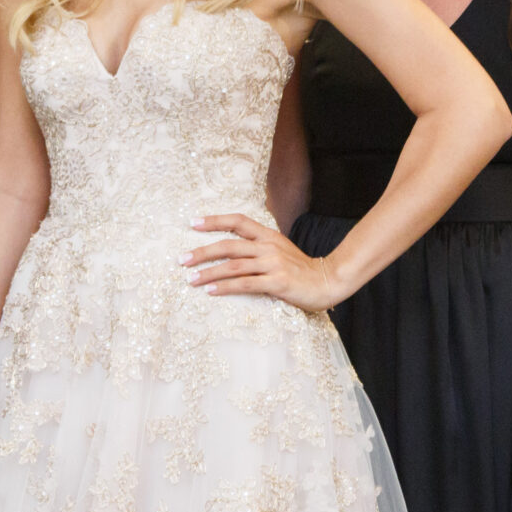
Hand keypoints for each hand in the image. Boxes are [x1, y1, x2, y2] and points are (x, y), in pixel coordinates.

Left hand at [182, 214, 347, 311]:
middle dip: (202, 252)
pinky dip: (225, 287)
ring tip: (191, 279)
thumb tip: (234, 249)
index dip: (214, 221)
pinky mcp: (277, 283)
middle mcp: (268, 247)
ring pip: (233, 266)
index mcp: (268, 236)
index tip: (193, 223)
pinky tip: (211, 291)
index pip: (237, 221)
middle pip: (228, 245)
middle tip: (182, 260)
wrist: (329, 281)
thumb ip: (260, 247)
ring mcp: (273, 264)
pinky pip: (245, 284)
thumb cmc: (302, 270)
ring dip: (208, 273)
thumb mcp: (281, 250)